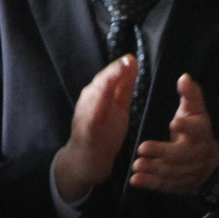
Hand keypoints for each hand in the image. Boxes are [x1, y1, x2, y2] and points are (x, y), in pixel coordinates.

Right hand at [54, 56, 139, 204]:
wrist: (88, 159)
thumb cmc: (104, 132)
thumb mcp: (118, 107)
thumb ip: (124, 87)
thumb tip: (132, 64)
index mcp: (99, 94)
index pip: (109, 77)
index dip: (120, 67)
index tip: (132, 58)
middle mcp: (90, 100)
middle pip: (101, 81)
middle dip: (114, 70)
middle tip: (128, 60)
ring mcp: (86, 113)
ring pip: (95, 94)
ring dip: (106, 82)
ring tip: (118, 72)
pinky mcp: (86, 128)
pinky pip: (92, 114)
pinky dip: (98, 104)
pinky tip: (105, 95)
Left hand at [129, 74, 218, 194]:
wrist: (209, 166)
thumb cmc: (197, 132)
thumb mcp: (196, 112)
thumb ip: (191, 95)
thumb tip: (184, 77)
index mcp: (200, 134)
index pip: (196, 130)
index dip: (187, 127)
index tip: (174, 123)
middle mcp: (195, 154)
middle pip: (180, 155)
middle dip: (162, 152)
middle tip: (142, 148)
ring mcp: (187, 172)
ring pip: (171, 172)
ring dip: (153, 169)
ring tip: (136, 164)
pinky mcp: (178, 184)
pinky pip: (164, 185)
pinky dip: (150, 184)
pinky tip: (135, 180)